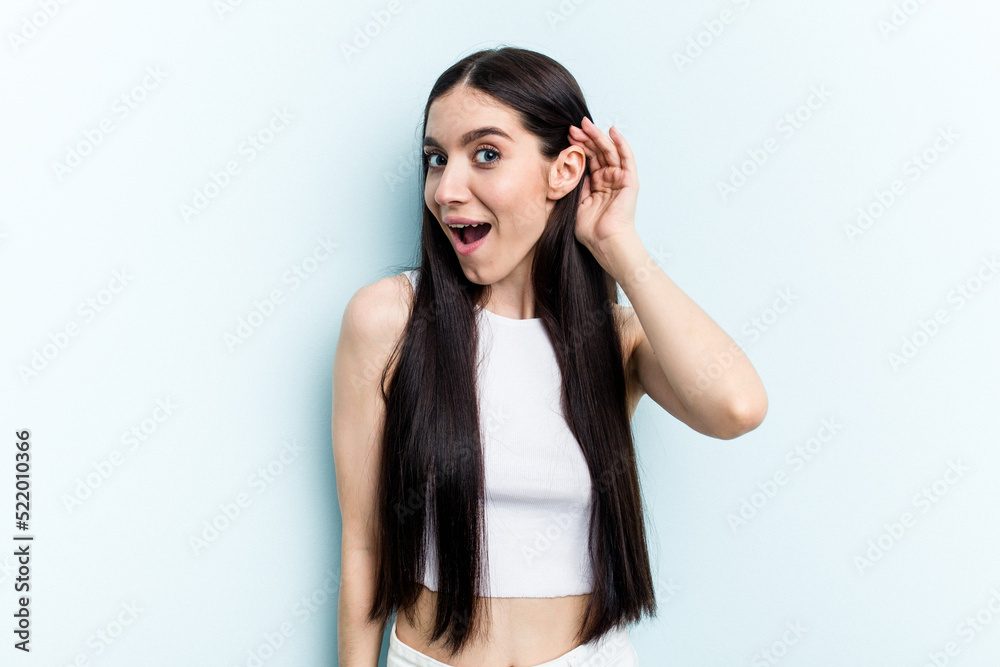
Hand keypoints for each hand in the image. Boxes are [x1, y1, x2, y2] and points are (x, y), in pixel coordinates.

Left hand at [567, 117, 639, 262]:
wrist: (604, 241)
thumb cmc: (590, 229)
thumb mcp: (574, 202)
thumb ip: (572, 185)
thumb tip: (564, 167)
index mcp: (596, 185)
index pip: (587, 160)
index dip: (577, 147)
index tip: (565, 137)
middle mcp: (608, 179)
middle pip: (597, 152)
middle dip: (584, 138)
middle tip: (572, 127)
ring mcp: (619, 179)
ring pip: (609, 151)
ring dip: (597, 136)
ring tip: (585, 124)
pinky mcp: (629, 180)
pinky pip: (626, 157)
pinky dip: (620, 143)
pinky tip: (612, 130)